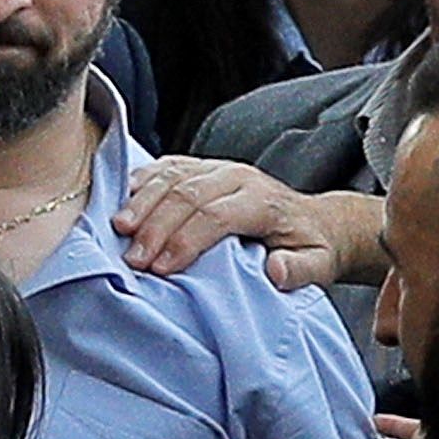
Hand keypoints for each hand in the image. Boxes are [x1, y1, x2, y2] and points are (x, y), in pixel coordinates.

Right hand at [114, 158, 374, 289]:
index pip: (217, 215)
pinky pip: (166, 167)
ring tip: (118, 230)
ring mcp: (218, 168)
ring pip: (172, 176)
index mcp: (264, 201)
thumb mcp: (320, 265)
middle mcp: (239, 177)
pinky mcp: (202, 167)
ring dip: (142, 203)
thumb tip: (275, 270)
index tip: (162, 270)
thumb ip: (302, 271)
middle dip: (156, 227)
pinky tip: (122, 203)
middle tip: (133, 259)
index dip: (187, 241)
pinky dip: (142, 184)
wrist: (315, 221)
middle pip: (188, 194)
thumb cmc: (311, 247)